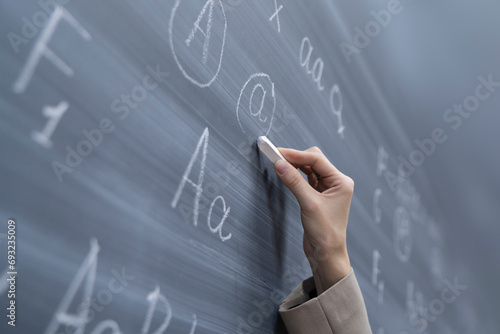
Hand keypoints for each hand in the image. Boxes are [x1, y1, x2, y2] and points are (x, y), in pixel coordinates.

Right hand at [274, 147, 352, 294]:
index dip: (296, 154)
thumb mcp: (309, 204)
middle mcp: (336, 182)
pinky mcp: (317, 195)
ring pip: (308, 168)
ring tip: (278, 163)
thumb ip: (293, 181)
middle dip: (295, 158)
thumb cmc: (325, 233)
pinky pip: (305, 178)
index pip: (316, 160)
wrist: (326, 254)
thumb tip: (279, 164)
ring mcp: (327, 188)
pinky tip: (285, 174)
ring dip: (294, 166)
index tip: (278, 152)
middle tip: (275, 157)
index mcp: (341, 182)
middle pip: (313, 160)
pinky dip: (295, 175)